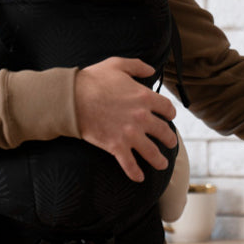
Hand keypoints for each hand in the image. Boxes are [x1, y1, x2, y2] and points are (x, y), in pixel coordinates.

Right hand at [75, 57, 177, 181]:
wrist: (72, 98)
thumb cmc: (93, 79)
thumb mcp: (117, 64)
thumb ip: (137, 66)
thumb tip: (151, 70)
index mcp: (144, 97)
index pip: (167, 108)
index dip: (170, 113)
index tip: (169, 117)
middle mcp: (142, 117)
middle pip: (164, 132)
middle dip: (169, 139)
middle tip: (170, 143)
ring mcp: (130, 133)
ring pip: (152, 152)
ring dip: (159, 160)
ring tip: (162, 164)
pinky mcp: (116, 146)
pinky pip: (130, 164)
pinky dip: (135, 173)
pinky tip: (139, 178)